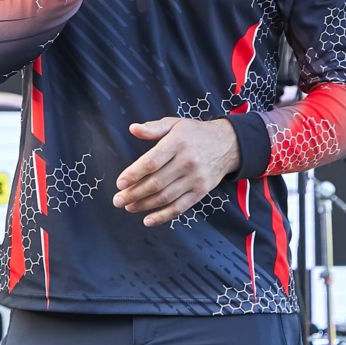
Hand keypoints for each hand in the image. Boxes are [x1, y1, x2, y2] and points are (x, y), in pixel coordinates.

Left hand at [112, 117, 239, 226]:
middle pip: (156, 183)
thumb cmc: (195, 134)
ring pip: (165, 197)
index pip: (152, 162)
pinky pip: (180, 207)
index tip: (120, 183)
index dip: (134, 174)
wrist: (228, 144)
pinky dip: (163, 216)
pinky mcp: (201, 192)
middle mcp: (187, 162)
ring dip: (144, 205)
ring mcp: (195, 179)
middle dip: (134, 194)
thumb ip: (153, 128)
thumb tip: (133, 129)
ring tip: (128, 207)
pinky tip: (148, 220)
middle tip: (118, 200)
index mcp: (178, 143)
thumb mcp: (174, 124)